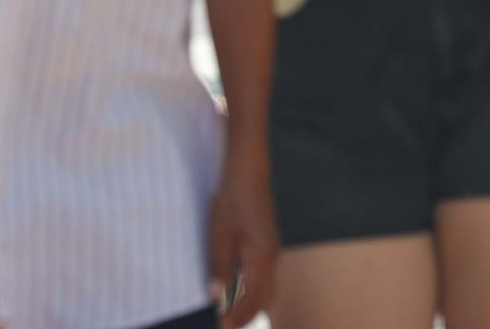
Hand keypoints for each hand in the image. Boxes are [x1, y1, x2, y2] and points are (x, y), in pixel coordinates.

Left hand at [206, 150, 276, 328]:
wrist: (249, 176)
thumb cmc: (232, 204)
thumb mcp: (220, 237)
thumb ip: (220, 268)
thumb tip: (216, 298)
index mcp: (262, 259)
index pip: (251, 298)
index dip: (237, 316)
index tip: (222, 328)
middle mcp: (272, 259)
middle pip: (264, 298)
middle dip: (247, 315)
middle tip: (227, 327)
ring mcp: (273, 252)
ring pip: (268, 289)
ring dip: (252, 305)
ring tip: (233, 316)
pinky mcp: (268, 245)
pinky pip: (266, 277)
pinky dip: (255, 292)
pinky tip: (240, 292)